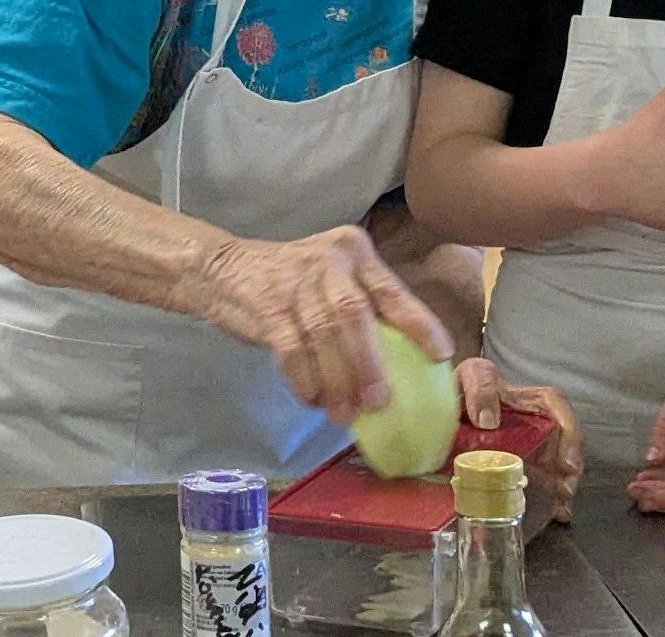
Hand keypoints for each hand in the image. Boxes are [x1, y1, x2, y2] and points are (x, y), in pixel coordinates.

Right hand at [191, 226, 450, 423]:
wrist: (223, 268)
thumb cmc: (292, 281)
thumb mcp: (332, 277)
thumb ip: (362, 306)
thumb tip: (400, 363)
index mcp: (355, 251)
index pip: (393, 291)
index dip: (419, 324)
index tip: (440, 355)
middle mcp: (329, 260)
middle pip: (355, 315)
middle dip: (370, 364)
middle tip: (379, 402)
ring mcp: (295, 281)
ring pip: (324, 336)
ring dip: (336, 381)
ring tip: (344, 414)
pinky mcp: (267, 305)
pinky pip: (291, 349)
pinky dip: (305, 379)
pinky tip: (313, 400)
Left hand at [458, 358, 582, 523]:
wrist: (439, 409)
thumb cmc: (461, 387)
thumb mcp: (470, 376)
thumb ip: (480, 387)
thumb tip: (489, 420)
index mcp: (527, 399)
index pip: (556, 406)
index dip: (569, 431)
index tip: (567, 461)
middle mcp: (535, 423)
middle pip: (563, 442)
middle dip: (570, 468)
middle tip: (565, 491)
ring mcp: (529, 445)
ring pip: (556, 464)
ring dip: (562, 485)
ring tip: (560, 507)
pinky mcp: (515, 466)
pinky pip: (539, 481)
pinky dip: (549, 498)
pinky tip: (554, 514)